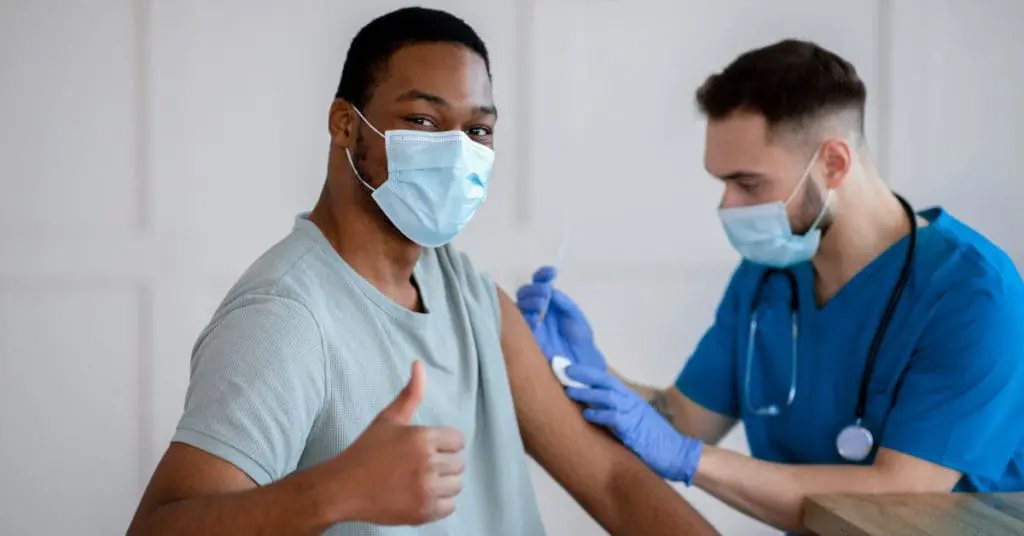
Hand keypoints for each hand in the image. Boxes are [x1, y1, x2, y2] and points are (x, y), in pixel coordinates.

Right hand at [329, 361, 464, 524]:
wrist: (343, 488)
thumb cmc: (366, 451)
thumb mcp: (388, 419)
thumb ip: (410, 394)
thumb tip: (419, 364)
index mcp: (422, 437)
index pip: (458, 440)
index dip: (443, 444)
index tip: (425, 450)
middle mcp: (427, 463)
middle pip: (459, 463)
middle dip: (443, 463)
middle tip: (419, 466)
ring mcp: (426, 489)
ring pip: (456, 485)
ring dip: (442, 483)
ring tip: (419, 480)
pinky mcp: (423, 512)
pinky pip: (450, 506)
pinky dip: (439, 503)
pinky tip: (420, 495)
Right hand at [515, 266, 605, 370]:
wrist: (582, 365)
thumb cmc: (580, 341)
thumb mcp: (576, 319)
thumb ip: (565, 305)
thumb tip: (551, 291)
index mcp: (550, 303)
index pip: (541, 284)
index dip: (542, 276)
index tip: (551, 273)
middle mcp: (537, 311)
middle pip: (526, 293)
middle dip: (534, 289)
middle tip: (545, 294)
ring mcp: (530, 324)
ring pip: (520, 305)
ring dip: (530, 300)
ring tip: (542, 304)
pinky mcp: (526, 337)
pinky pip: (518, 323)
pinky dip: (526, 316)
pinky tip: (536, 317)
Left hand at [564, 364, 702, 484]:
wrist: (676, 454)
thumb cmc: (652, 440)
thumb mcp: (632, 421)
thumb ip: (615, 412)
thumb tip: (590, 408)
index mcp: (629, 398)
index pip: (606, 379)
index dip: (587, 372)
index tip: (569, 367)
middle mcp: (630, 401)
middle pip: (605, 381)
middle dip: (584, 375)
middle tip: (565, 371)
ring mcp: (633, 413)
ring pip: (607, 396)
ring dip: (587, 393)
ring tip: (569, 391)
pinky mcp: (634, 429)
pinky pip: (614, 418)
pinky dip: (599, 415)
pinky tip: (587, 415)